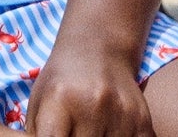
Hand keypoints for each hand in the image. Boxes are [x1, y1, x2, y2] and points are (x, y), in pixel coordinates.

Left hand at [25, 45, 152, 136]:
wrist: (98, 48)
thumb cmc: (61, 81)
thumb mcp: (39, 102)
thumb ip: (35, 133)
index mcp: (59, 98)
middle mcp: (92, 104)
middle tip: (74, 130)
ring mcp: (121, 113)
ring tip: (89, 129)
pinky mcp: (143, 121)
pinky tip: (110, 132)